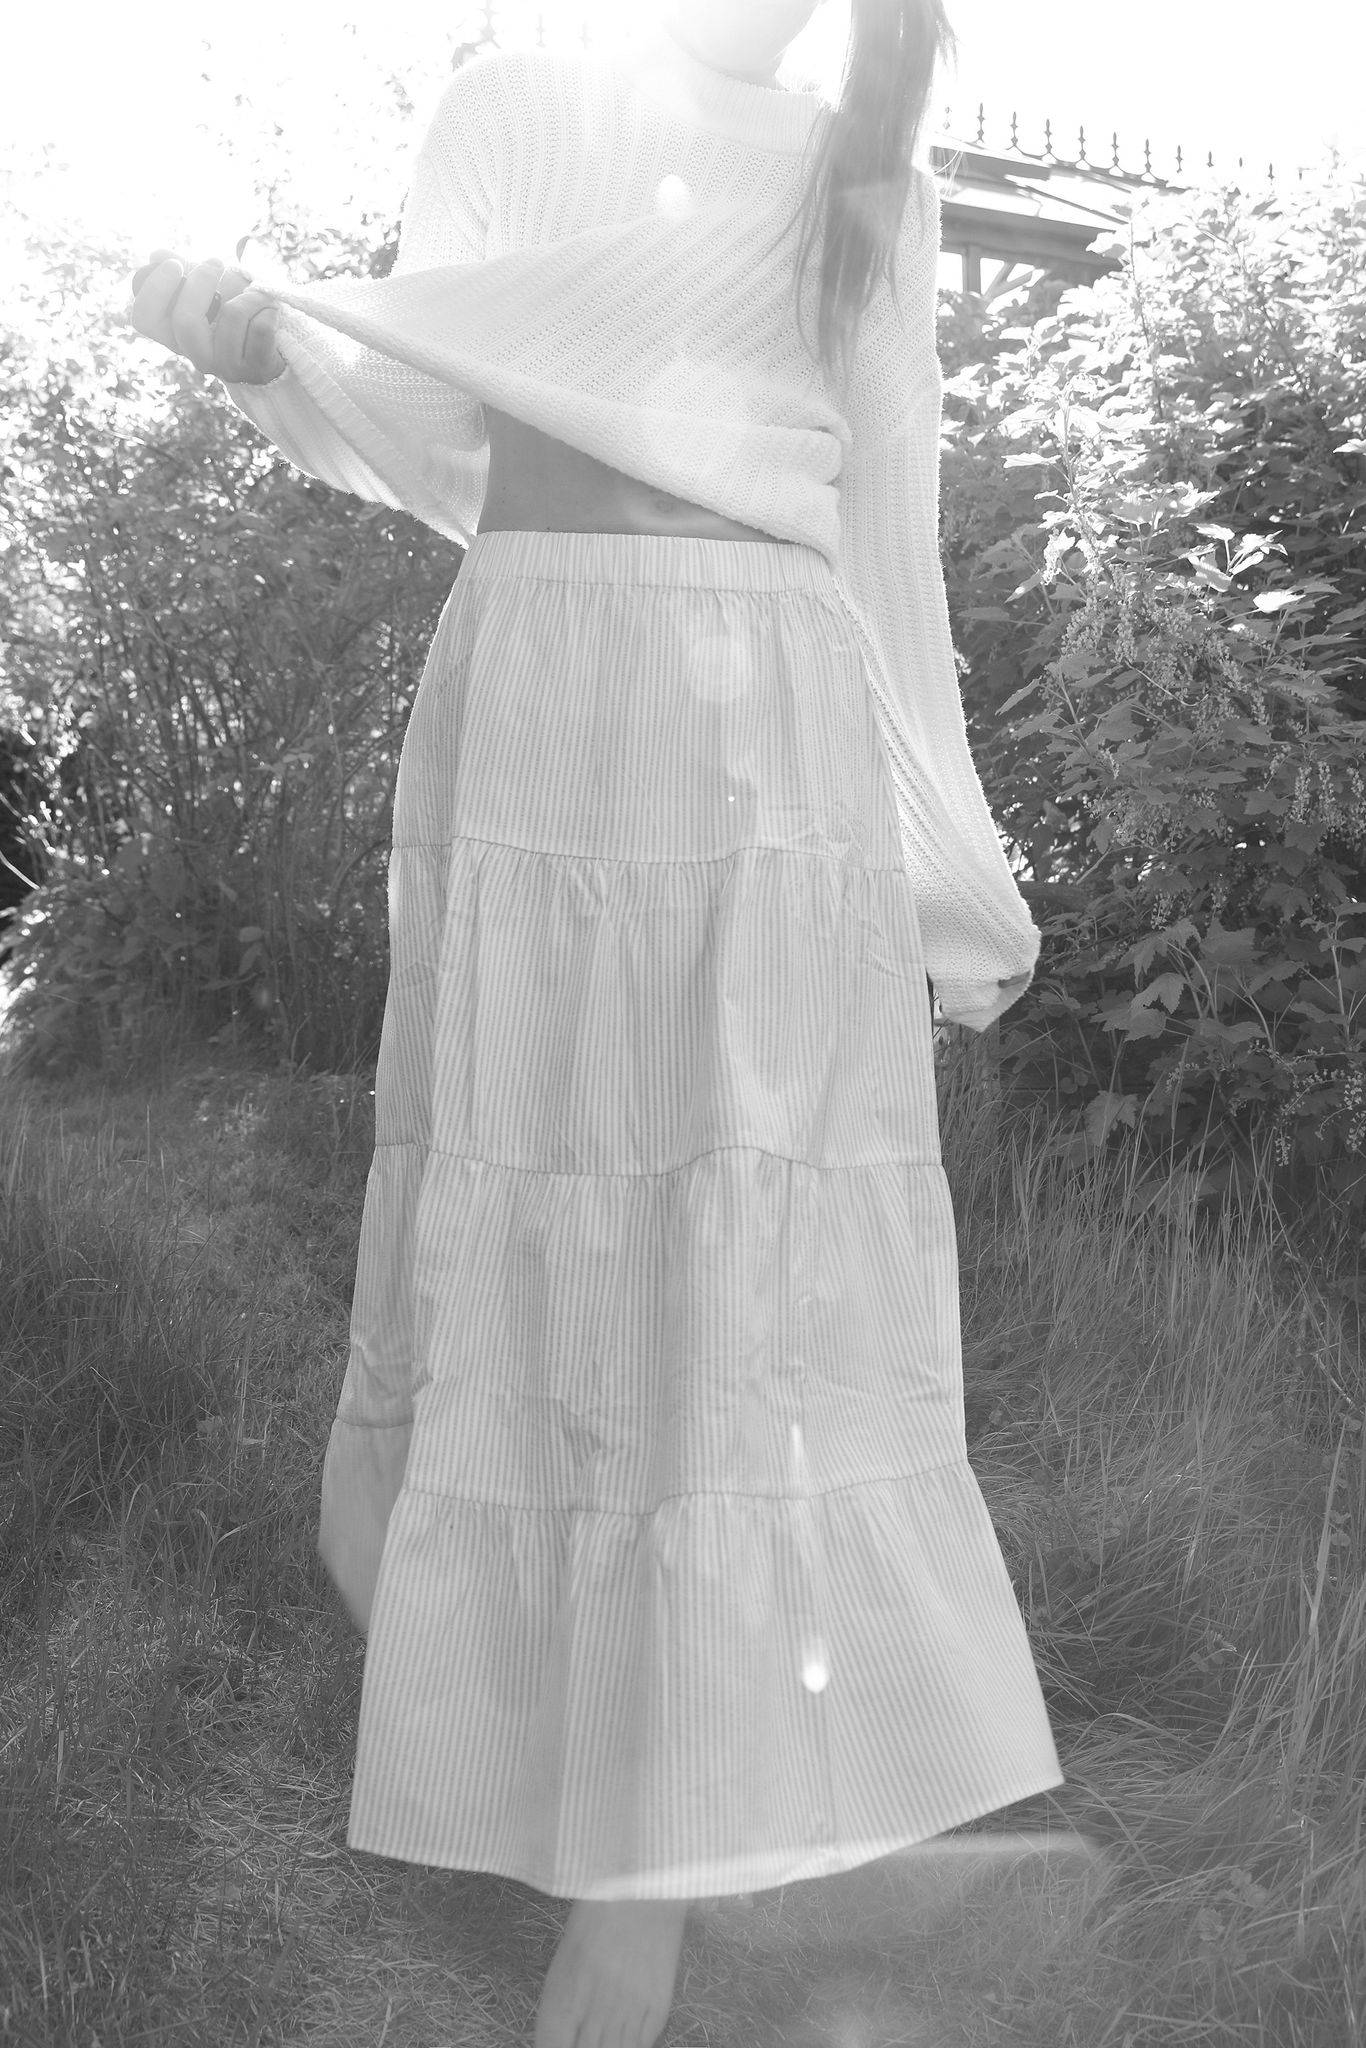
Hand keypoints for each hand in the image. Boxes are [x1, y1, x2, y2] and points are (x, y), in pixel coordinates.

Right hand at [128, 247, 285, 384]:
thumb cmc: (237, 308)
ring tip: (255, 294)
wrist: (278, 339)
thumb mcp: (209, 286)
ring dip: (248, 293)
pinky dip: (267, 308)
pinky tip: (269, 312)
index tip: (174, 266)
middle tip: (216, 263)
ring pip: (231, 316)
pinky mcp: (256, 369)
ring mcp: (226, 367)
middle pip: (185, 322)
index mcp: (176, 335)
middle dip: (202, 282)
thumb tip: (157, 256)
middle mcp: (197, 355)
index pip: (144, 320)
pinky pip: (260, 327)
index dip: (155, 290)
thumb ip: (184, 271)